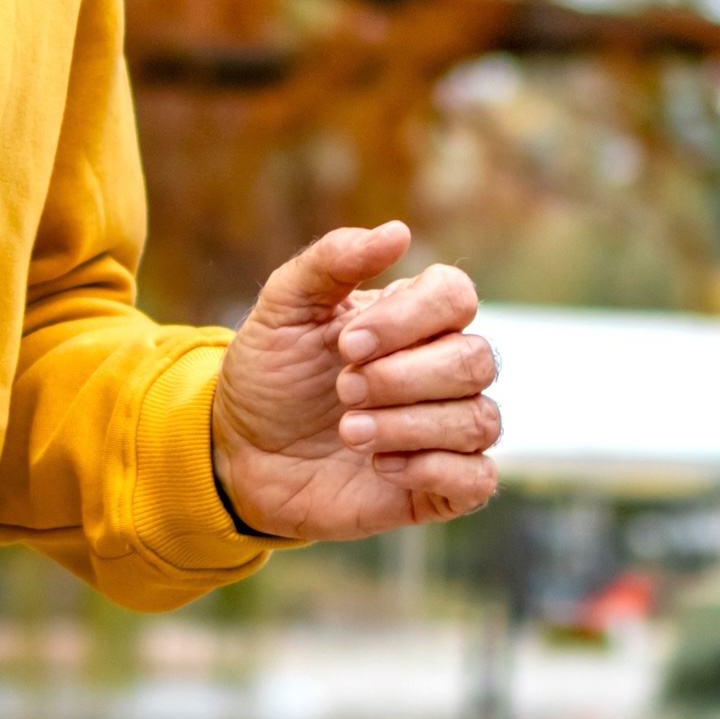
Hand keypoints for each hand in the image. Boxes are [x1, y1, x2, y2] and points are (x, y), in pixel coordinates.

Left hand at [210, 221, 499, 540]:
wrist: (240, 453)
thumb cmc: (271, 374)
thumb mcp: (284, 308)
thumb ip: (333, 260)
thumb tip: (398, 231)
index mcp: (414, 318)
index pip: (457, 297)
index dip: (409, 319)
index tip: (346, 343)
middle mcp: (442, 370)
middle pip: (476, 360)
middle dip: (402, 378)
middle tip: (342, 390)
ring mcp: (446, 429)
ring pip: (479, 419)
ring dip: (408, 425)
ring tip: (348, 431)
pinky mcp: (441, 487)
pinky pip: (478, 478)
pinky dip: (433, 469)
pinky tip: (381, 466)